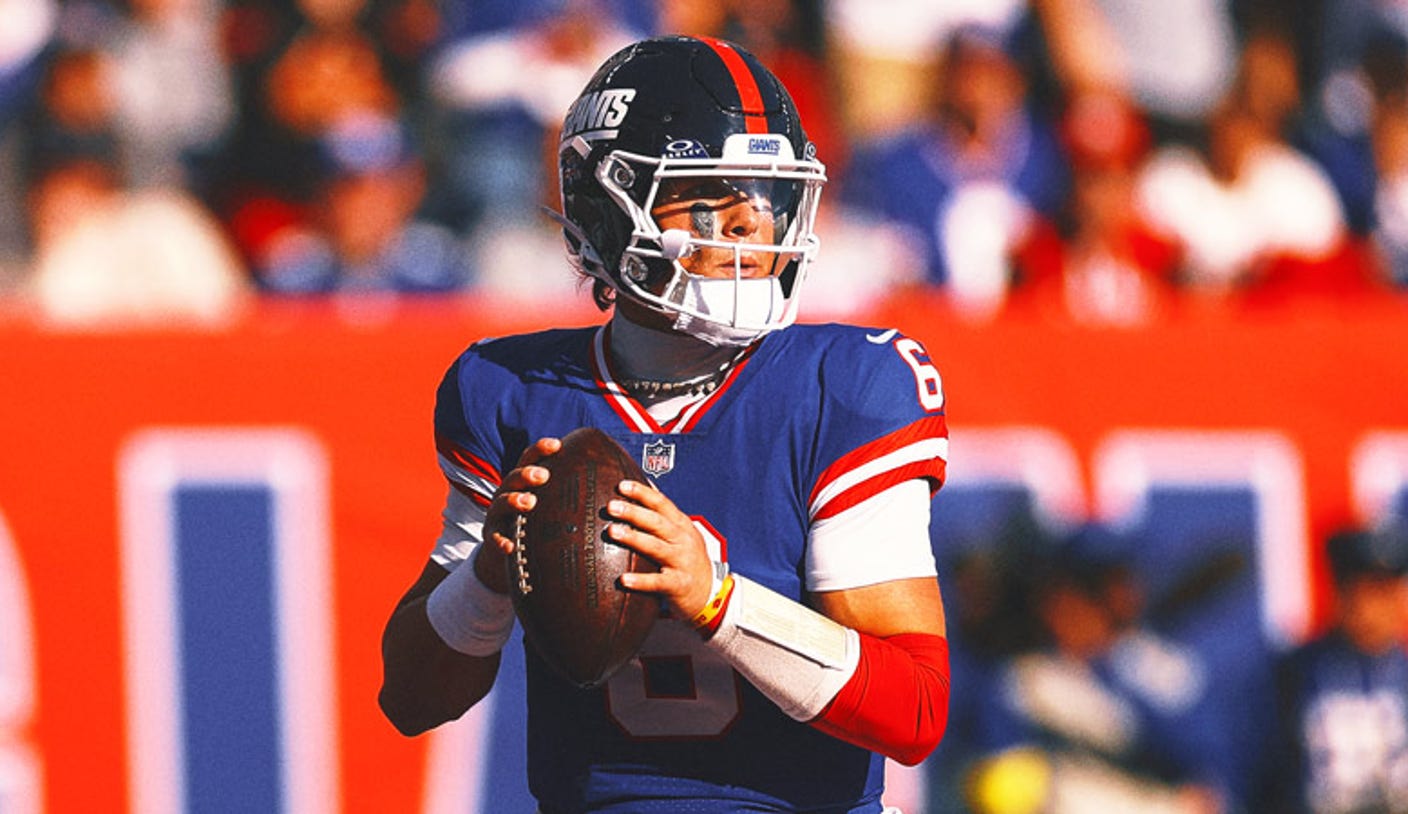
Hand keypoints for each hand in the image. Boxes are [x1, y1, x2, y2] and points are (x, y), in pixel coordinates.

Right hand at [475, 437, 561, 593]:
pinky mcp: (491, 536)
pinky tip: (510, 547)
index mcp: (523, 481)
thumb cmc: (540, 522)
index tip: (557, 444)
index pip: (530, 459)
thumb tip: (612, 478)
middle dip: (527, 474)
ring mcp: (497, 514)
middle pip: (514, 477)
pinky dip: (500, 541)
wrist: (512, 553)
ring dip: (514, 500)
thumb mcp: (551, 504)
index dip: (541, 449)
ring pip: (501, 503)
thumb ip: (571, 490)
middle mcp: (507, 492)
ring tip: (530, 502)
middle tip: (544, 475)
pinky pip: (493, 537)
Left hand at [608, 480, 715, 619]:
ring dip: (634, 538)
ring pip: (656, 547)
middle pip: (657, 522)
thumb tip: (647, 483)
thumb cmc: (688, 558)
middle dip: (634, 512)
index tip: (621, 485)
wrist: (710, 592)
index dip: (642, 493)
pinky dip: (641, 581)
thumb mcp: (682, 531)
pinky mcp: (678, 585)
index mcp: (681, 525)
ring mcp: (681, 562)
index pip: (661, 503)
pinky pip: (658, 582)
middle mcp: (683, 540)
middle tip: (612, 506)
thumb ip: (664, 511)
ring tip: (613, 531)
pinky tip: (623, 579)